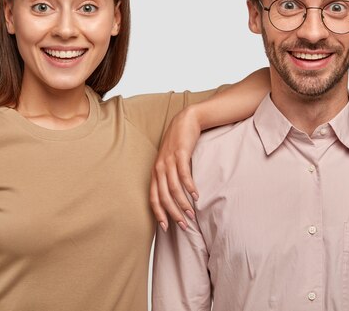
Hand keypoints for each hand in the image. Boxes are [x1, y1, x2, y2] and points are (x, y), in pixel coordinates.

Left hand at [150, 106, 199, 231]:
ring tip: (191, 213)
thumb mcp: (170, 162)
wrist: (186, 120)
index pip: (153, 197)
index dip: (158, 213)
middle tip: (183, 225)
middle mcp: (159, 168)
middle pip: (163, 196)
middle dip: (173, 213)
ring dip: (182, 203)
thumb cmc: (179, 144)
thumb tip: (176, 198)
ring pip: (173, 187)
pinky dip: (189, 186)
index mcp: (155, 172)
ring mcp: (169, 160)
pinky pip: (184, 173)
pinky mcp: (180, 153)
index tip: (166, 228)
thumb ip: (171, 177)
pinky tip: (196, 195)